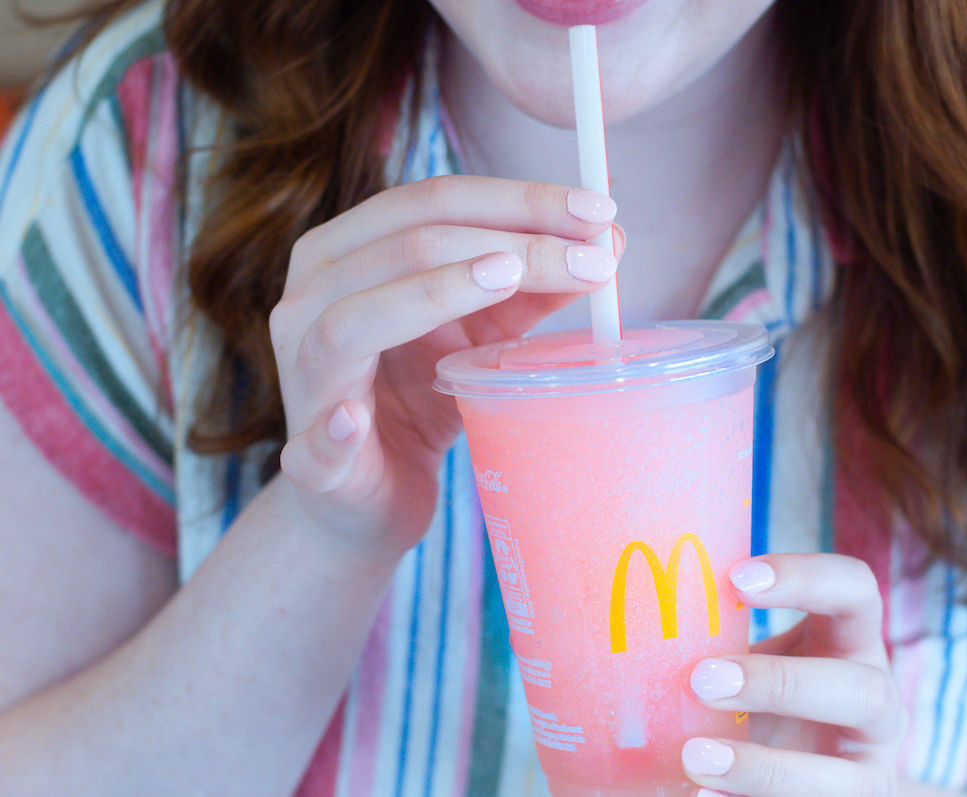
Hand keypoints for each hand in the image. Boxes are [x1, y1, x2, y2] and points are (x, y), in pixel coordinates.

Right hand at [268, 175, 622, 553]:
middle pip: (405, 244)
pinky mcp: (310, 460)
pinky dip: (334, 430)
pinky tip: (354, 421)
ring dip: (432, 295)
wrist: (367, 495)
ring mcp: (303, 377)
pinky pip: (316, 441)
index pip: (431, 200)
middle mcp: (310, 299)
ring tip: (506, 277)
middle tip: (590, 257)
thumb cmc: (417, 397)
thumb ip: (528, 286)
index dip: (516, 198)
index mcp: (346, 253)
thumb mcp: (480, 332)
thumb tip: (604, 242)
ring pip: (354, 319)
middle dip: (505, 240)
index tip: (598, 212)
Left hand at [684, 553, 904, 796]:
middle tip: (702, 680)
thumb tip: (622, 626)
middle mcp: (876, 701)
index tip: (736, 579)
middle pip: (861, 689)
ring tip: (694, 757)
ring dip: (764, 768)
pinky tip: (705, 795)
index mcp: (852, 642)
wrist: (806, 773)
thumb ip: (718, 647)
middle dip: (781, 685)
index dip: (807, 577)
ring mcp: (871, 768)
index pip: (854, 589)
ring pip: (844, 777)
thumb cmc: (768, 701)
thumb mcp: (756, 663)